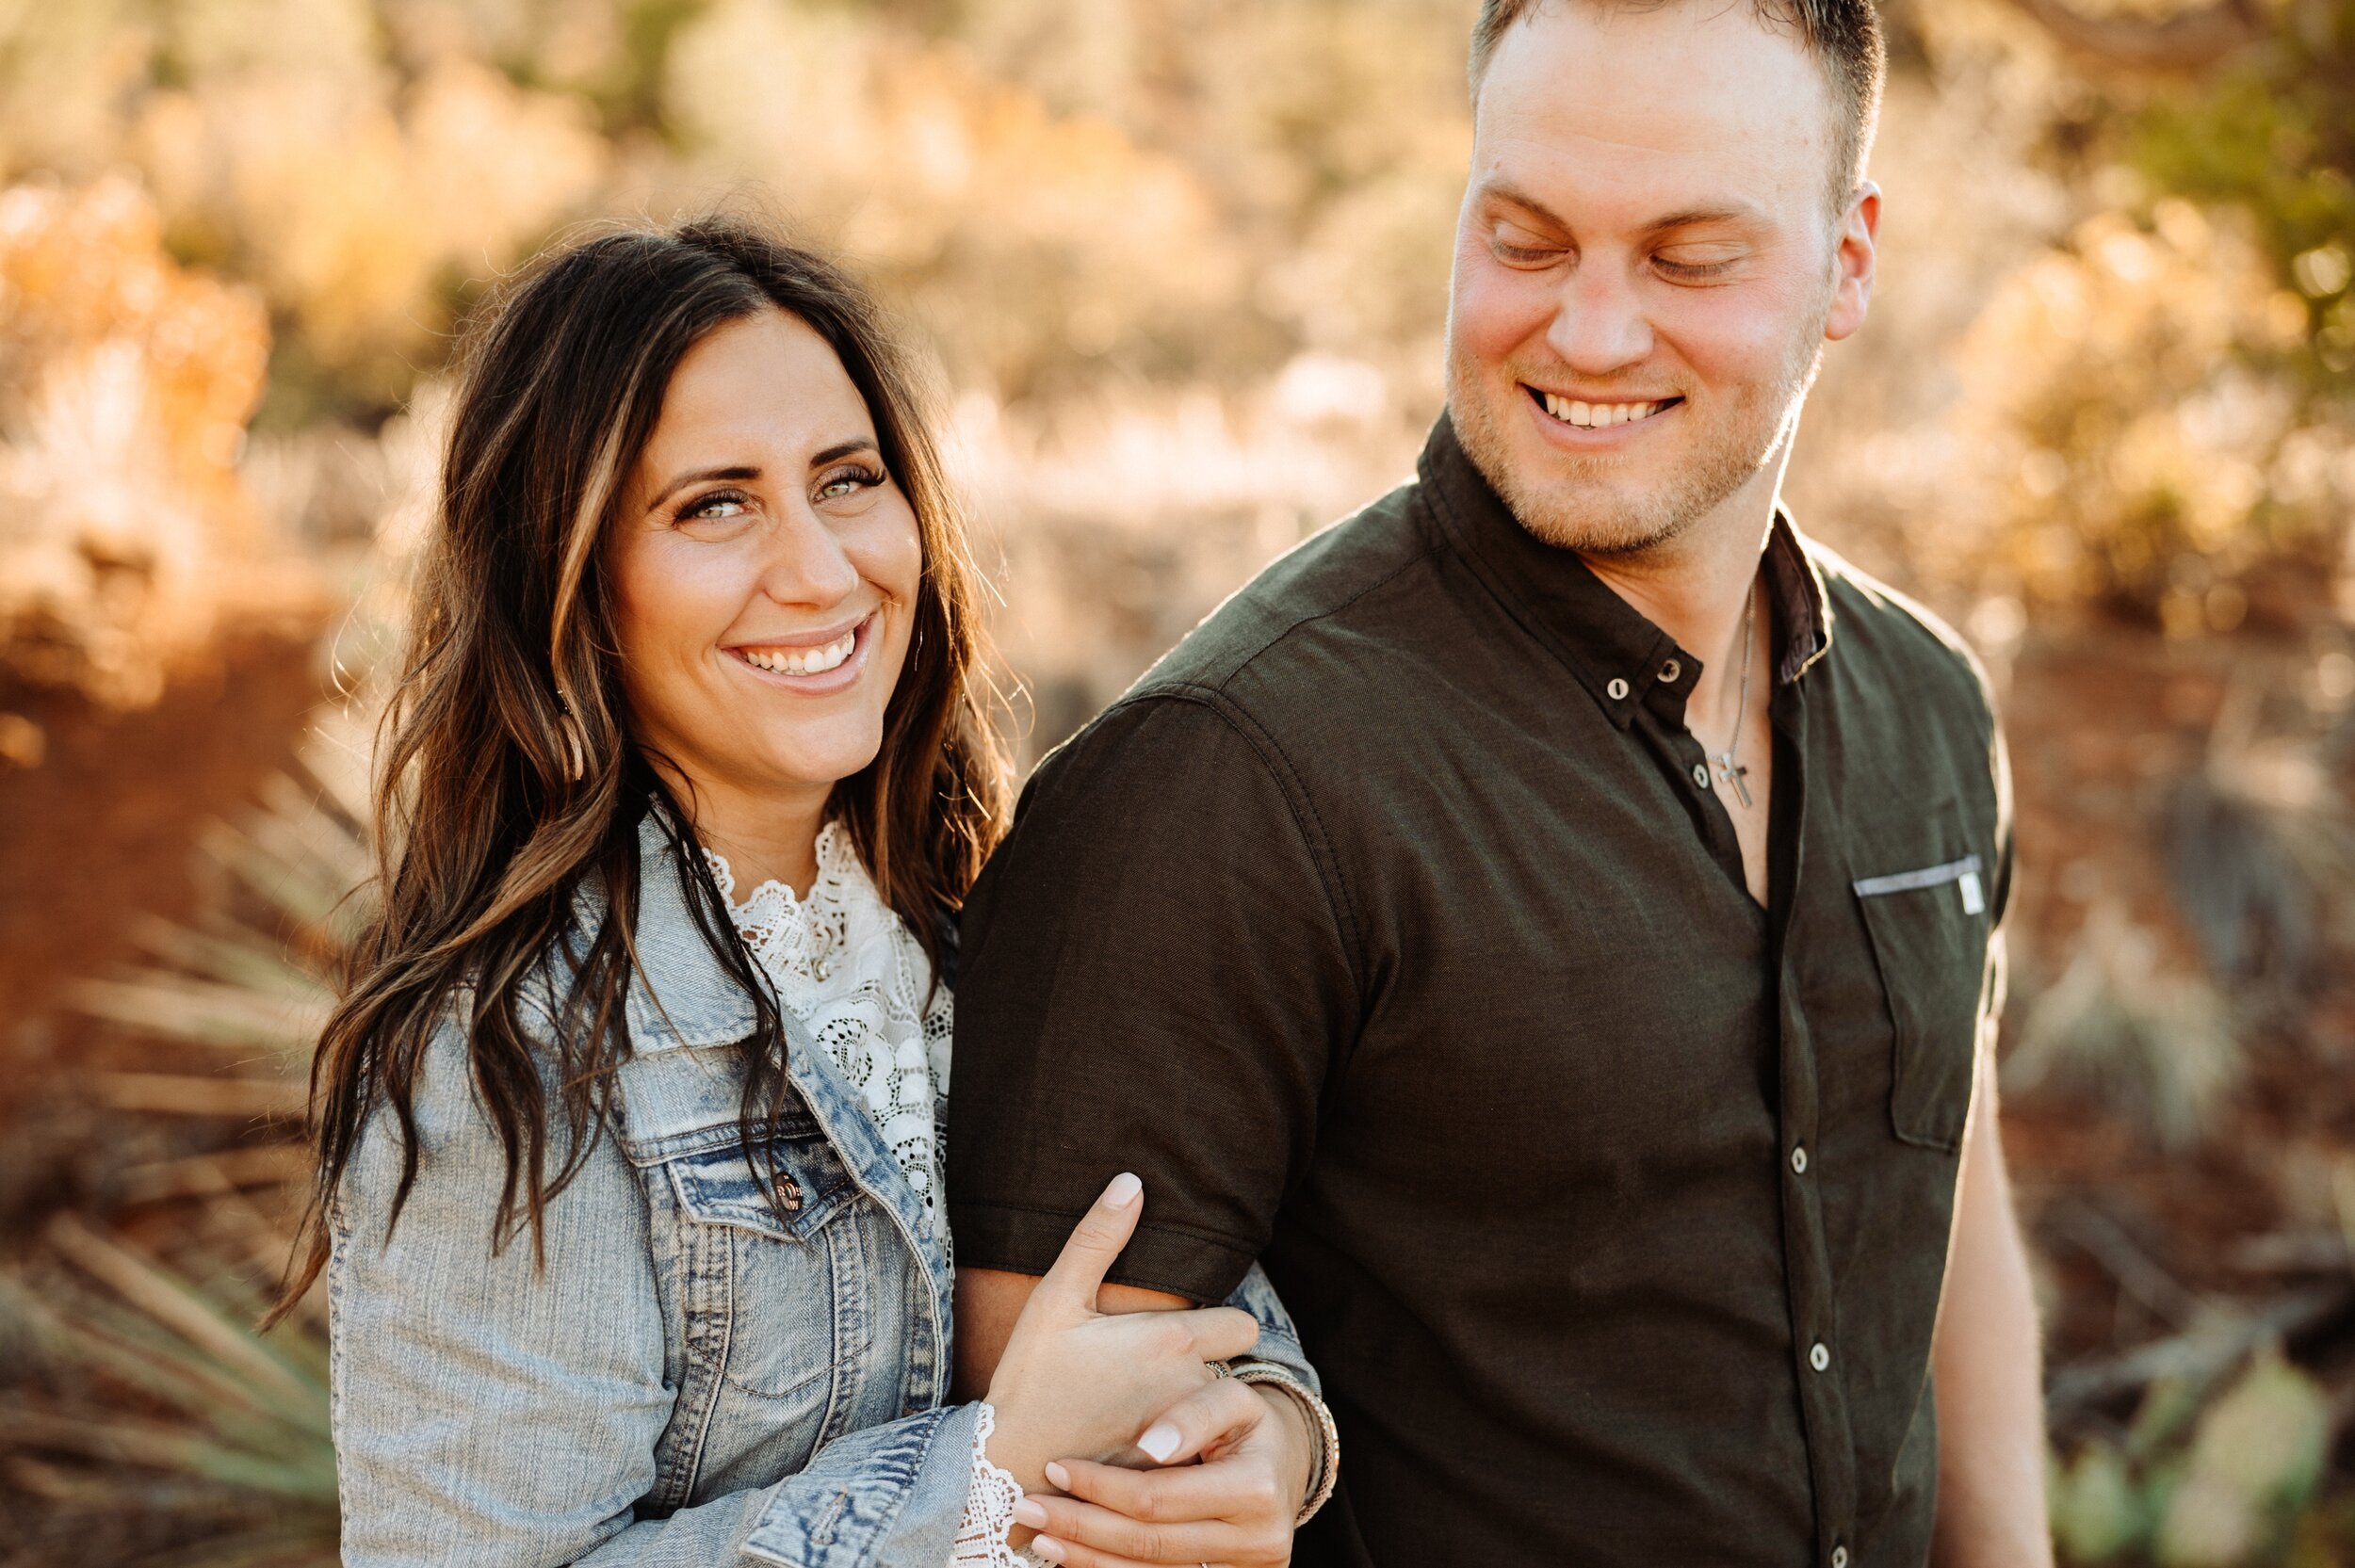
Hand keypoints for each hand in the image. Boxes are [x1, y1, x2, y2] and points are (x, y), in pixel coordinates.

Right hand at [982, 1174, 1261, 1493]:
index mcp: (1172, 1341)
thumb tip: (1132, 1181)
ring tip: (1139, 1408)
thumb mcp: (1055, 1300)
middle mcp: (1190, 1389)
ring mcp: (1184, 1439)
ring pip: (1212, 1416)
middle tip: (1157, 1371)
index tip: (1188, 1329)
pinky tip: (1136, 1443)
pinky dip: (1179, 1449)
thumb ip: (1097, 1238)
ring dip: (1192, 1410)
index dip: (1220, 1325)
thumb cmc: (1030, 1378)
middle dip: (1206, 1368)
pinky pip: (1194, 1455)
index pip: (1242, 1326)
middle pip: (1229, 1371)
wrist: (1006, 1469)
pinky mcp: (1171, 1478)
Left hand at [1013, 1376, 1312, 1566]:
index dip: (1101, 1487)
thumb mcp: (1234, 1398)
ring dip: (1087, 1559)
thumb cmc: (1248, 1424)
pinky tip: (1073, 1557)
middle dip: (1081, 1528)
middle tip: (1028, 1508)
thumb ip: (1195, 1412)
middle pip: (1148, 1544)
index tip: (1054, 1468)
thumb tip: (1150, 1446)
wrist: (1283, 1466)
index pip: (1158, 1498)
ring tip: (1040, 1538)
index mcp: (1255, 1491)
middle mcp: (1255, 1541)